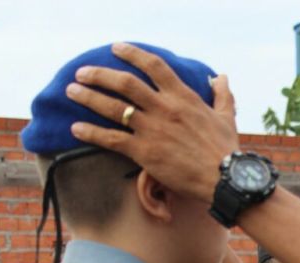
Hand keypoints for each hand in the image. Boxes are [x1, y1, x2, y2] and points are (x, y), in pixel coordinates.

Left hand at [66, 42, 238, 202]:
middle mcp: (164, 108)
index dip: (132, 54)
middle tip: (82, 72)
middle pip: (125, 82)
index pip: (153, 66)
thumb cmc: (227, 148)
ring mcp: (152, 129)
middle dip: (99, 74)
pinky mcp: (144, 152)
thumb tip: (221, 77)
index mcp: (183, 96)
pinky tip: (75, 128)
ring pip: (113, 107)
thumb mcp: (226, 116)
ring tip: (71, 91)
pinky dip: (91, 132)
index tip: (116, 48)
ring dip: (89, 97)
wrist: (225, 178)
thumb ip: (222, 94)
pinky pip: (111, 138)